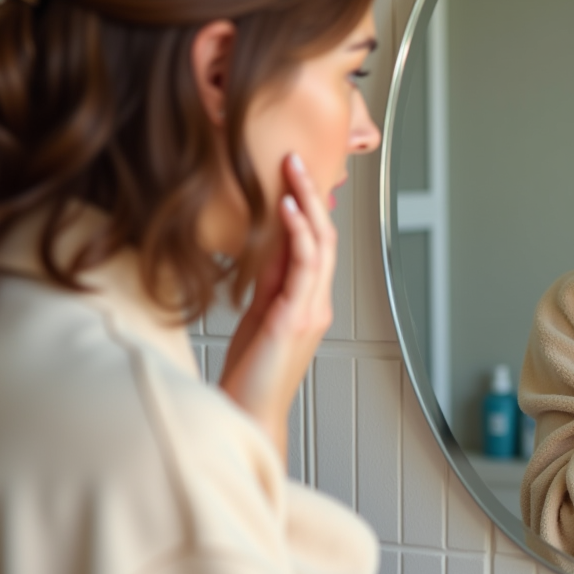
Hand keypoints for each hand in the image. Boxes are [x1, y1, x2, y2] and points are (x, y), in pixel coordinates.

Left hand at [219, 153, 335, 460]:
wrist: (248, 414)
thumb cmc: (251, 374)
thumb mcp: (259, 314)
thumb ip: (268, 280)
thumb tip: (268, 243)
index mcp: (309, 302)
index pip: (316, 244)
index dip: (310, 207)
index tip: (294, 175)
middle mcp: (317, 303)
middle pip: (325, 236)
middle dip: (312, 193)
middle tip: (297, 159)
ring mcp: (311, 309)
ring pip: (320, 244)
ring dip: (308, 202)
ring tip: (294, 171)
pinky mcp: (296, 317)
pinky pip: (304, 264)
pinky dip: (298, 231)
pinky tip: (287, 208)